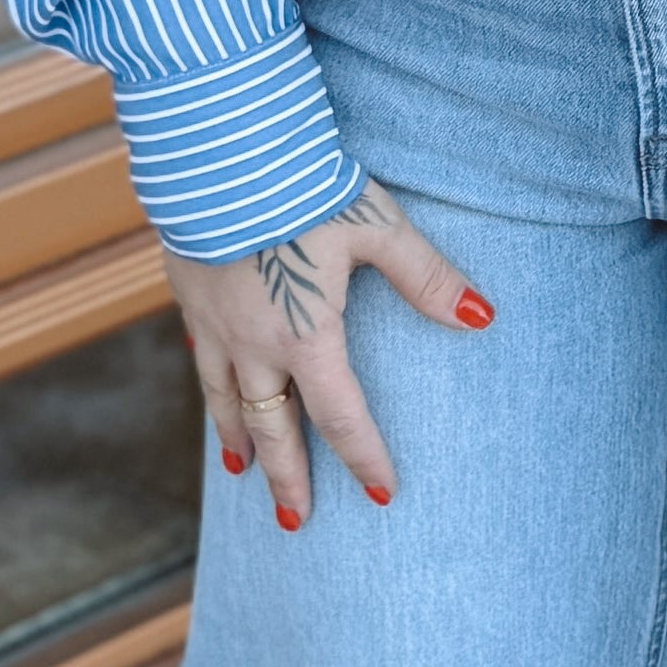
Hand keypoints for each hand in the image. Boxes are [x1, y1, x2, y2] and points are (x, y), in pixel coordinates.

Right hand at [165, 181, 490, 526]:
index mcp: (306, 337)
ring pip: (223, 398)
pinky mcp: (186, 290)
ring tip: (241, 471)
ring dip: (236, 438)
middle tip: (294, 519)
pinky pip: (198, 353)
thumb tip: (480, 317)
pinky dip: (208, 381)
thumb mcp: (377, 228)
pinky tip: (211, 384)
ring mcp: (212, 321)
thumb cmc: (302, 183)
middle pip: (271, 426)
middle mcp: (253, 343)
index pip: (339, 416)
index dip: (362, 457)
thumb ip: (426, 277)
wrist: (215, 148)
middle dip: (285, 476)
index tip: (381, 493)